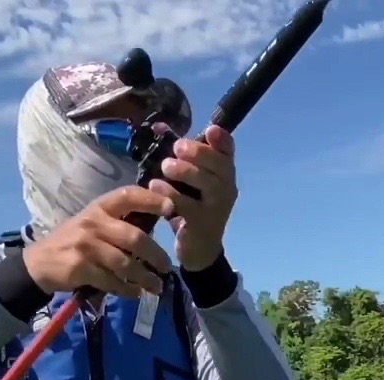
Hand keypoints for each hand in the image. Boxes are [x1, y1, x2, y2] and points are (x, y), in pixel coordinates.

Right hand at [23, 186, 175, 297]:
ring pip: (125, 263)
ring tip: (156, 287)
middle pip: (134, 237)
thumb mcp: (92, 223)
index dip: (151, 200)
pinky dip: (127, 289)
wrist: (39, 262)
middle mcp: (93, 223)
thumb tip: (154, 223)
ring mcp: (86, 245)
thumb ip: (118, 222)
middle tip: (166, 267)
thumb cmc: (72, 241)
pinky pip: (112, 281)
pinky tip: (135, 293)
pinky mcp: (80, 268)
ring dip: (145, 278)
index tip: (171, 208)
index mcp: (99, 208)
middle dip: (155, 255)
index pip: (128, 196)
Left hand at [150, 125, 237, 271]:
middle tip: (176, 147)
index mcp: (224, 173)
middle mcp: (227, 188)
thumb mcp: (187, 179)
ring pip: (207, 184)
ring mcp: (218, 207)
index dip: (222, 139)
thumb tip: (157, 126)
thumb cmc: (191, 207)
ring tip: (165, 166)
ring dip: (185, 171)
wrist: (199, 249)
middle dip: (198, 153)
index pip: (229, 151)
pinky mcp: (204, 224)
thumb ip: (178, 155)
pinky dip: (170, 193)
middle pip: (219, 165)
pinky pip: (188, 205)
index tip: (210, 130)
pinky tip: (155, 186)